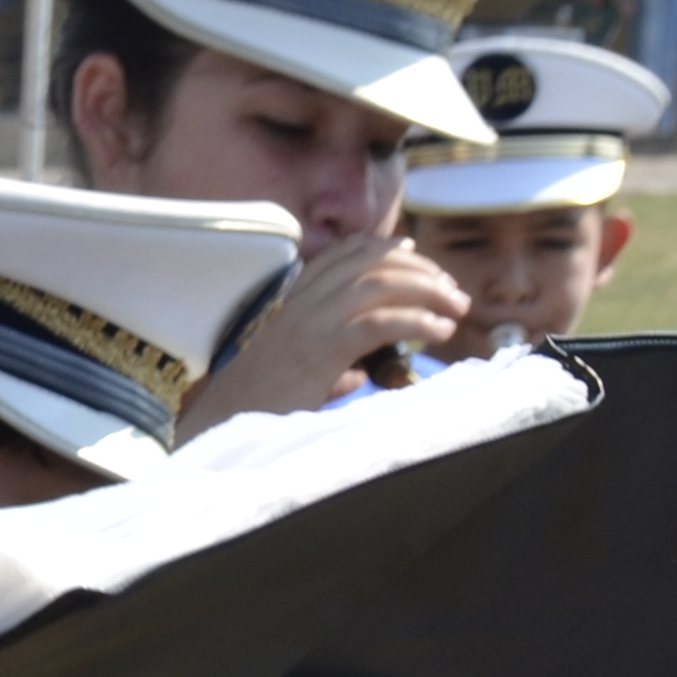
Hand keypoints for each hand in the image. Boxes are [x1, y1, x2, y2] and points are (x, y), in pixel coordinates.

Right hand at [180, 231, 469, 432]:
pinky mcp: (320, 350)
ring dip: (427, 291)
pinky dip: (415, 322)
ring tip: (456, 310)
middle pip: (370, 262)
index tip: (415, 253)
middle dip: (420, 269)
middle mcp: (300, 304)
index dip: (384, 248)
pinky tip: (437, 333)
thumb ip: (328, 365)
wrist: (220, 428)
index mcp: (292, 303)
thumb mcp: (295, 375)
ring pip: (378, 284)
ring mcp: (309, 324)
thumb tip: (360, 372)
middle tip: (452, 292)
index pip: (343, 255)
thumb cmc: (256, 409)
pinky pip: (377, 323)